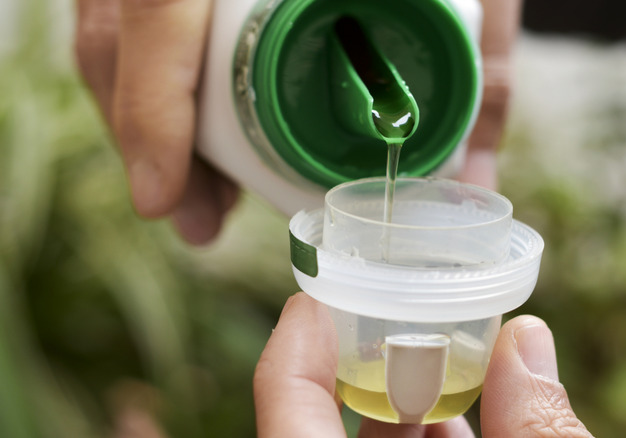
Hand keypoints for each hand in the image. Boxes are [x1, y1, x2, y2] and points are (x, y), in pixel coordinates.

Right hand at [75, 0, 517, 244]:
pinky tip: (193, 132)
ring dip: (144, 114)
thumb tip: (469, 184)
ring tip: (197, 198)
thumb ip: (484, 70)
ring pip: (116, 18)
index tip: (161, 194)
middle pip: (122, 22)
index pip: (160, 2)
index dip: (151, 100)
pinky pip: (134, 8)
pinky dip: (155, 75)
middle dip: (141, 131)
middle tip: (189, 216)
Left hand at [254, 293, 592, 436]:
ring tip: (440, 365)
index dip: (292, 356)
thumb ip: (540, 429)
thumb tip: (526, 338)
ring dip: (401, 414)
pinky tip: (460, 425)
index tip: (313, 299)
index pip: (289, 422)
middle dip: (362, 374)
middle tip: (389, 319)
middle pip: (318, 434)